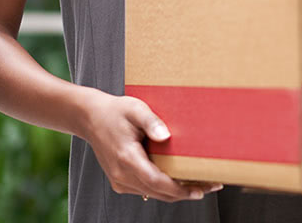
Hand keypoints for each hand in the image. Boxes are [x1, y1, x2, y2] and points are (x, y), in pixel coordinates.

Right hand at [81, 90, 221, 201]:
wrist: (90, 118)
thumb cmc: (115, 111)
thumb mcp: (135, 109)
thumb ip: (152, 122)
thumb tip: (166, 136)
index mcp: (127, 158)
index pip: (157, 182)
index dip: (180, 190)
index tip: (200, 190)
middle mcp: (122, 174)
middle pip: (158, 192)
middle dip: (185, 192)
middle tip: (210, 186)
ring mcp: (119, 180)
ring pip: (152, 193)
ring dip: (175, 192)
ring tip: (199, 184)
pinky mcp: (119, 181)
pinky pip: (145, 190)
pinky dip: (162, 189)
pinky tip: (178, 181)